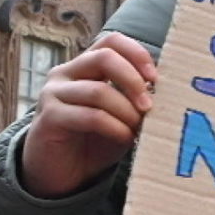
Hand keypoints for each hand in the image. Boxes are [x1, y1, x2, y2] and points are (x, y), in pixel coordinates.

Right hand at [18, 31, 157, 199]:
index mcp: (85, 67)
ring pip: (99, 91)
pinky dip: (116, 127)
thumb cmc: (93, 140)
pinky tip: (126, 138)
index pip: (111, 41)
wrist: (60, 173)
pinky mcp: (49, 117)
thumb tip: (164, 92)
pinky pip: (91, 116)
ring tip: (138, 128)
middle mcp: (66, 73)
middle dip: (133, 80)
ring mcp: (54, 93)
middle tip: (149, 106)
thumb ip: (135, 99)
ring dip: (127, 111)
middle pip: (104, 57)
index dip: (137, 54)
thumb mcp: (120, 115)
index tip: (155, 78)